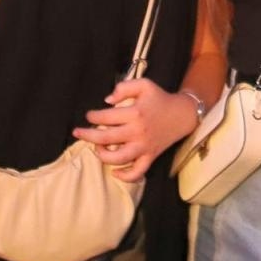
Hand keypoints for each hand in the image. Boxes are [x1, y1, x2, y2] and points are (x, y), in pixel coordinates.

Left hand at [73, 79, 199, 181]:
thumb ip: (124, 87)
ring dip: (102, 155)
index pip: (106, 117)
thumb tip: (107, 100)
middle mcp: (138, 132)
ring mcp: (144, 147)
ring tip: (96, 148)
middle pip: (106, 138)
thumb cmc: (160, 98)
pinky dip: (124, 176)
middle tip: (78, 132)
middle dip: (88, 135)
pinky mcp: (150, 156)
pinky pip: (137, 172)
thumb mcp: (144, 84)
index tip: (89, 116)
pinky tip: (114, 171)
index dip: (93, 116)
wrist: (182, 114)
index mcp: (135, 113)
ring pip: (118, 158)